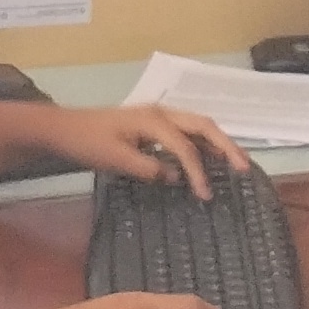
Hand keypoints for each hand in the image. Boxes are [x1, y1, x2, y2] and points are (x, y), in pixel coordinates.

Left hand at [47, 104, 245, 196]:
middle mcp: (161, 113)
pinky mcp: (153, 125)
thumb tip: (176, 177)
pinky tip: (208, 158)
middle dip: (226, 145)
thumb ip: (148, 169)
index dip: (198, 171)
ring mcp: (158, 116)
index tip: (205, 195)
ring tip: (235, 162)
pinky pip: (186, 131)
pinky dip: (202, 144)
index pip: (186, 147)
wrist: (65, 129)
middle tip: (243, 167)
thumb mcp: (116, 160)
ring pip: (198, 125)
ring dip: (217, 143)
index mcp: (153, 120)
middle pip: (203, 125)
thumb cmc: (88, 143)